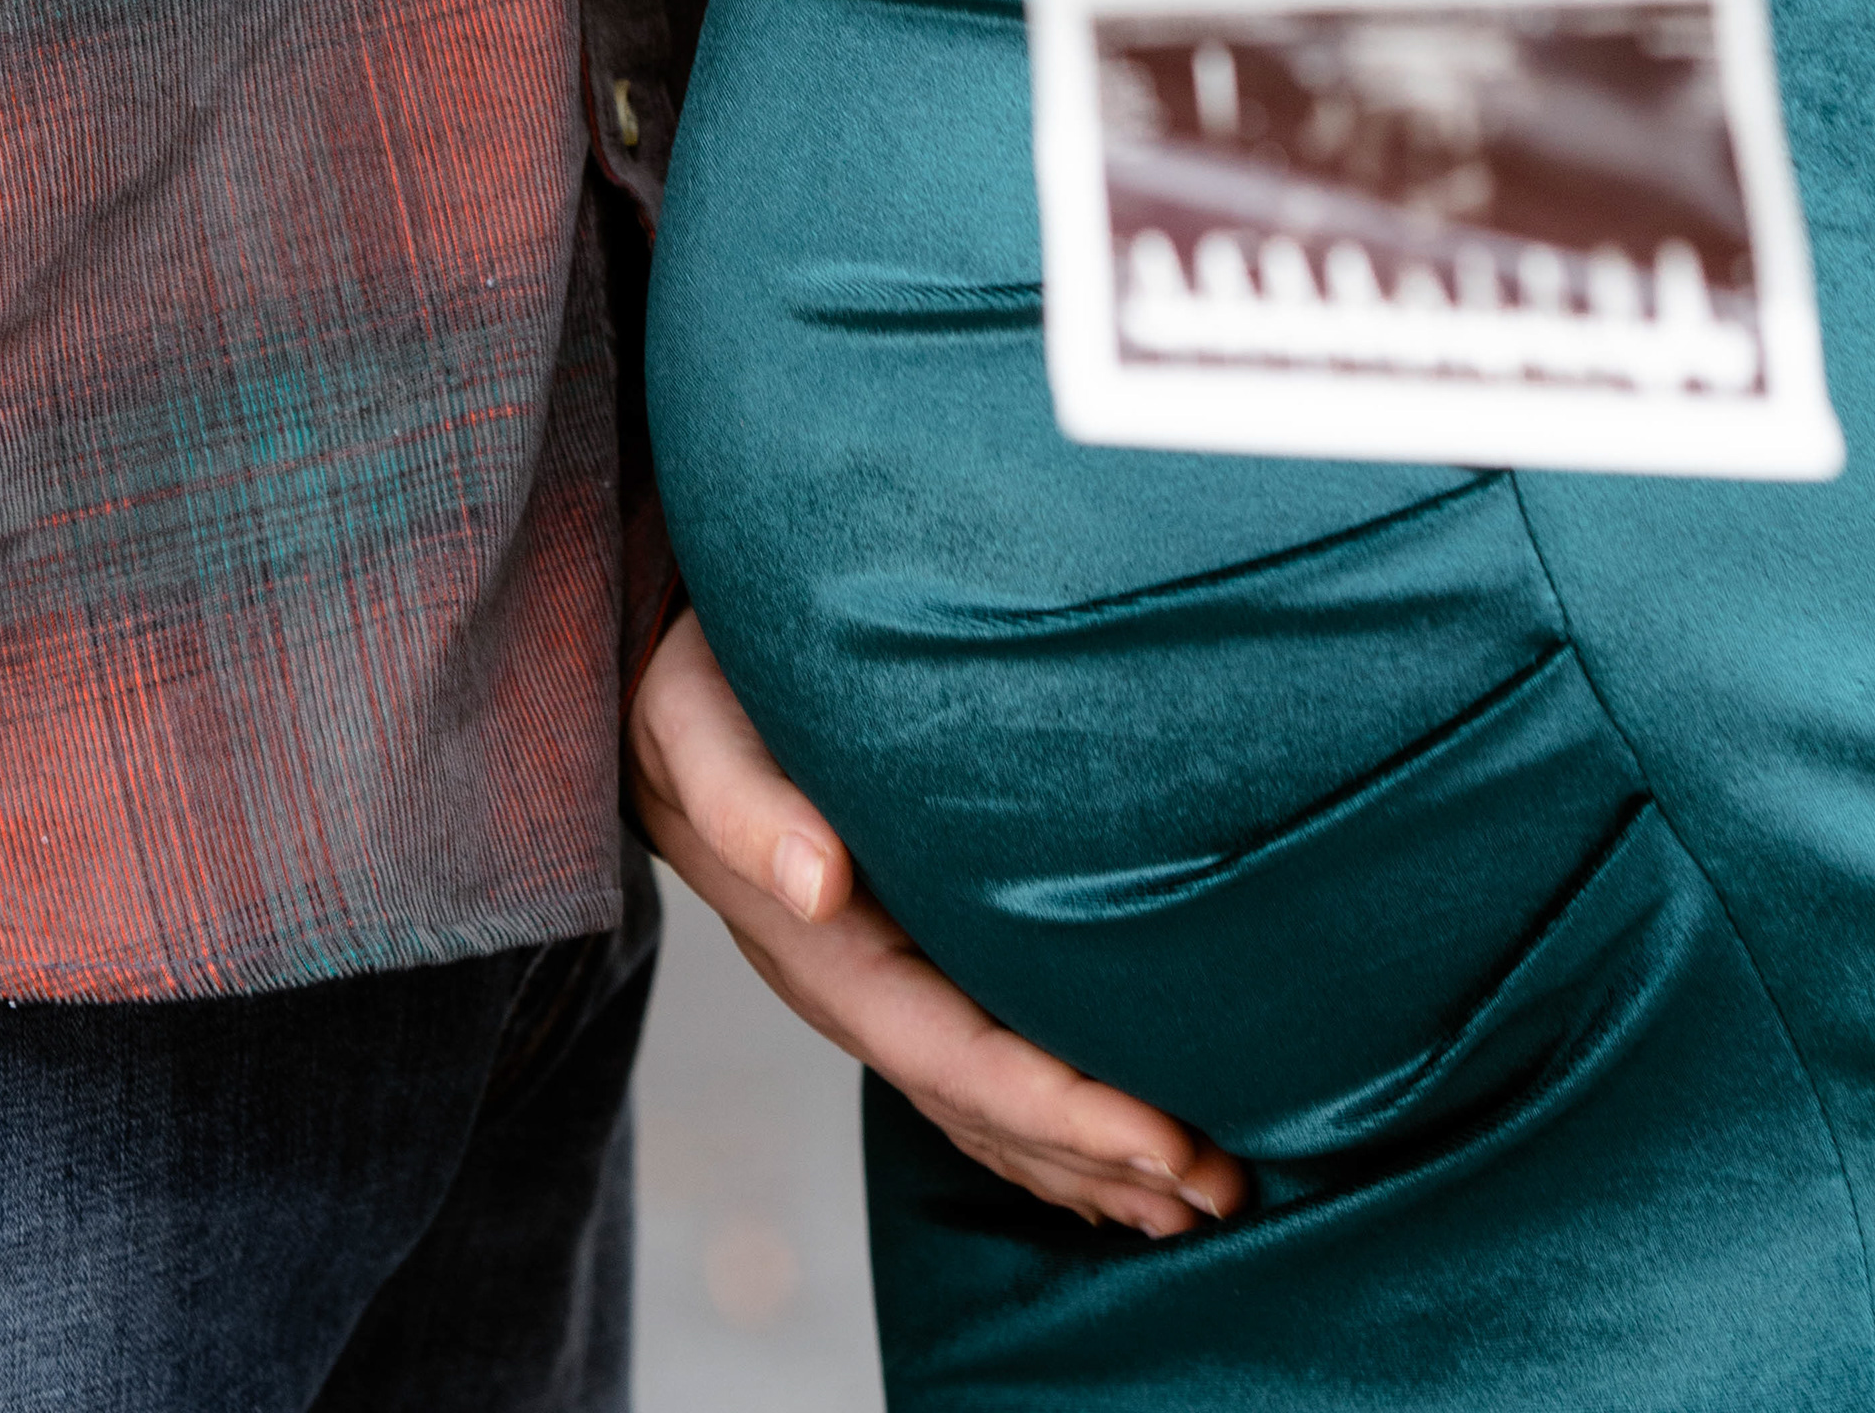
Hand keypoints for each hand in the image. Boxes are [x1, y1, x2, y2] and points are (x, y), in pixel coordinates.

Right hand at [625, 611, 1245, 1239]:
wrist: (647, 679)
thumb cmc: (689, 690)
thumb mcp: (699, 729)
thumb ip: (747, 807)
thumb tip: (817, 884)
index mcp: (820, 951)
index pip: (957, 1058)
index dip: (1060, 1112)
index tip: (1166, 1142)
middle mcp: (852, 988)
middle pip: (988, 1110)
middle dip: (1105, 1159)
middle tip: (1227, 1191)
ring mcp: (873, 983)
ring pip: (992, 1106)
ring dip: (1094, 1161)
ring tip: (1205, 1195)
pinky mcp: (894, 954)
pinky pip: (980, 1066)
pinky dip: (1050, 1124)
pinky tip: (1114, 1152)